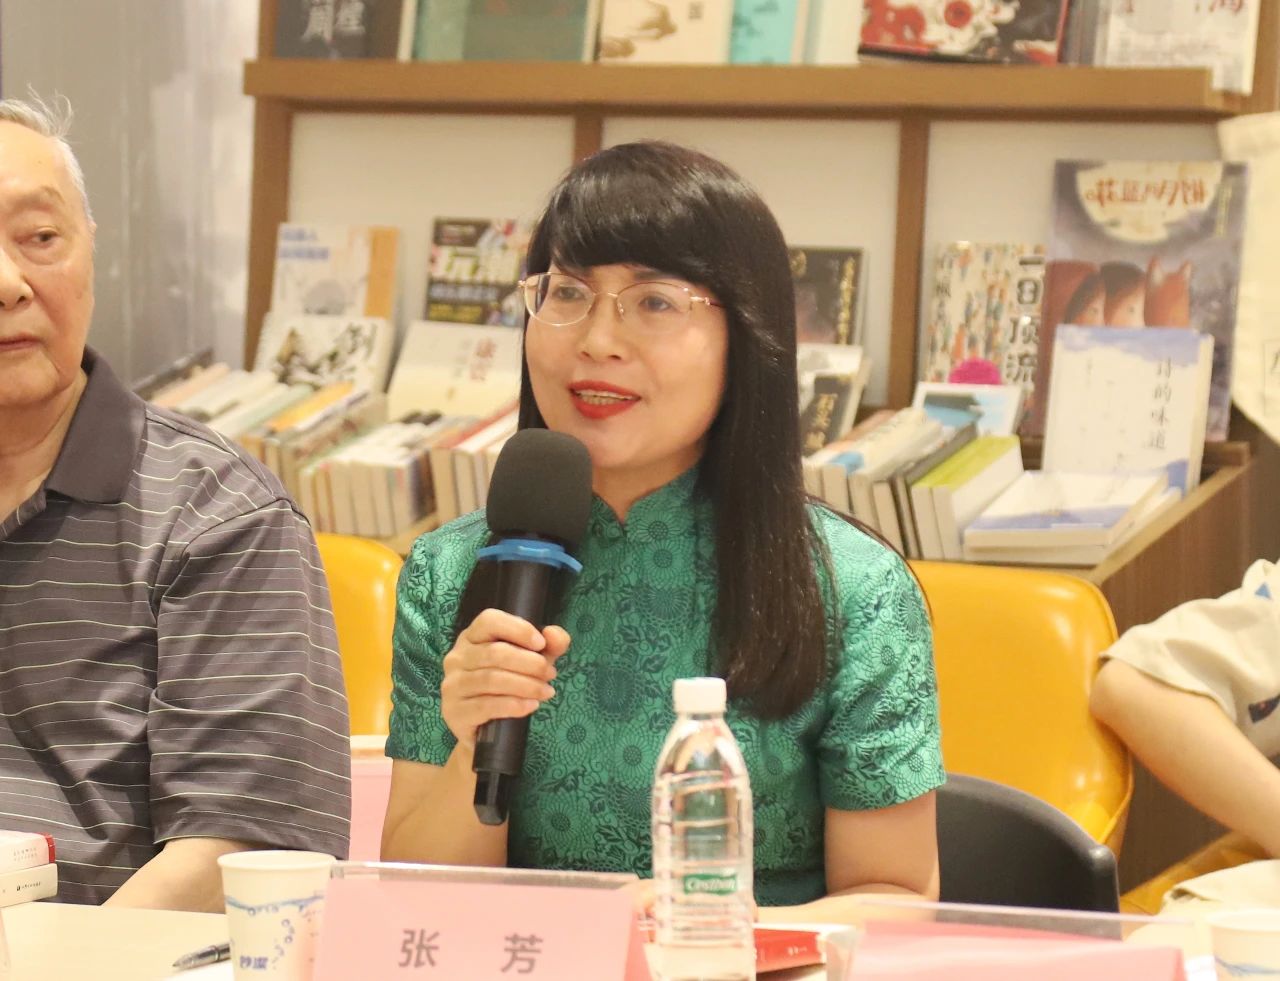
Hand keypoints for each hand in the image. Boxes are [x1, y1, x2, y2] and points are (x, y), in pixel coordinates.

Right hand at [440, 608, 568, 750]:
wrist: (485, 730)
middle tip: (550, 674)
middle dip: (530, 663)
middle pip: (494, 653)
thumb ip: (550, 645)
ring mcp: (453, 685)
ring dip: (526, 685)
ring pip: (492, 679)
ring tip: (546, 691)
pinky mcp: (455, 711)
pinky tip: (531, 705)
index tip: (541, 644)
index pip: (489, 621)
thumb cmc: (507, 687)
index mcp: (472, 637)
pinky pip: (486, 705)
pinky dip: (513, 705)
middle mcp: (456, 657)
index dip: (518, 629)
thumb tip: (554, 635)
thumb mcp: (532, 662)